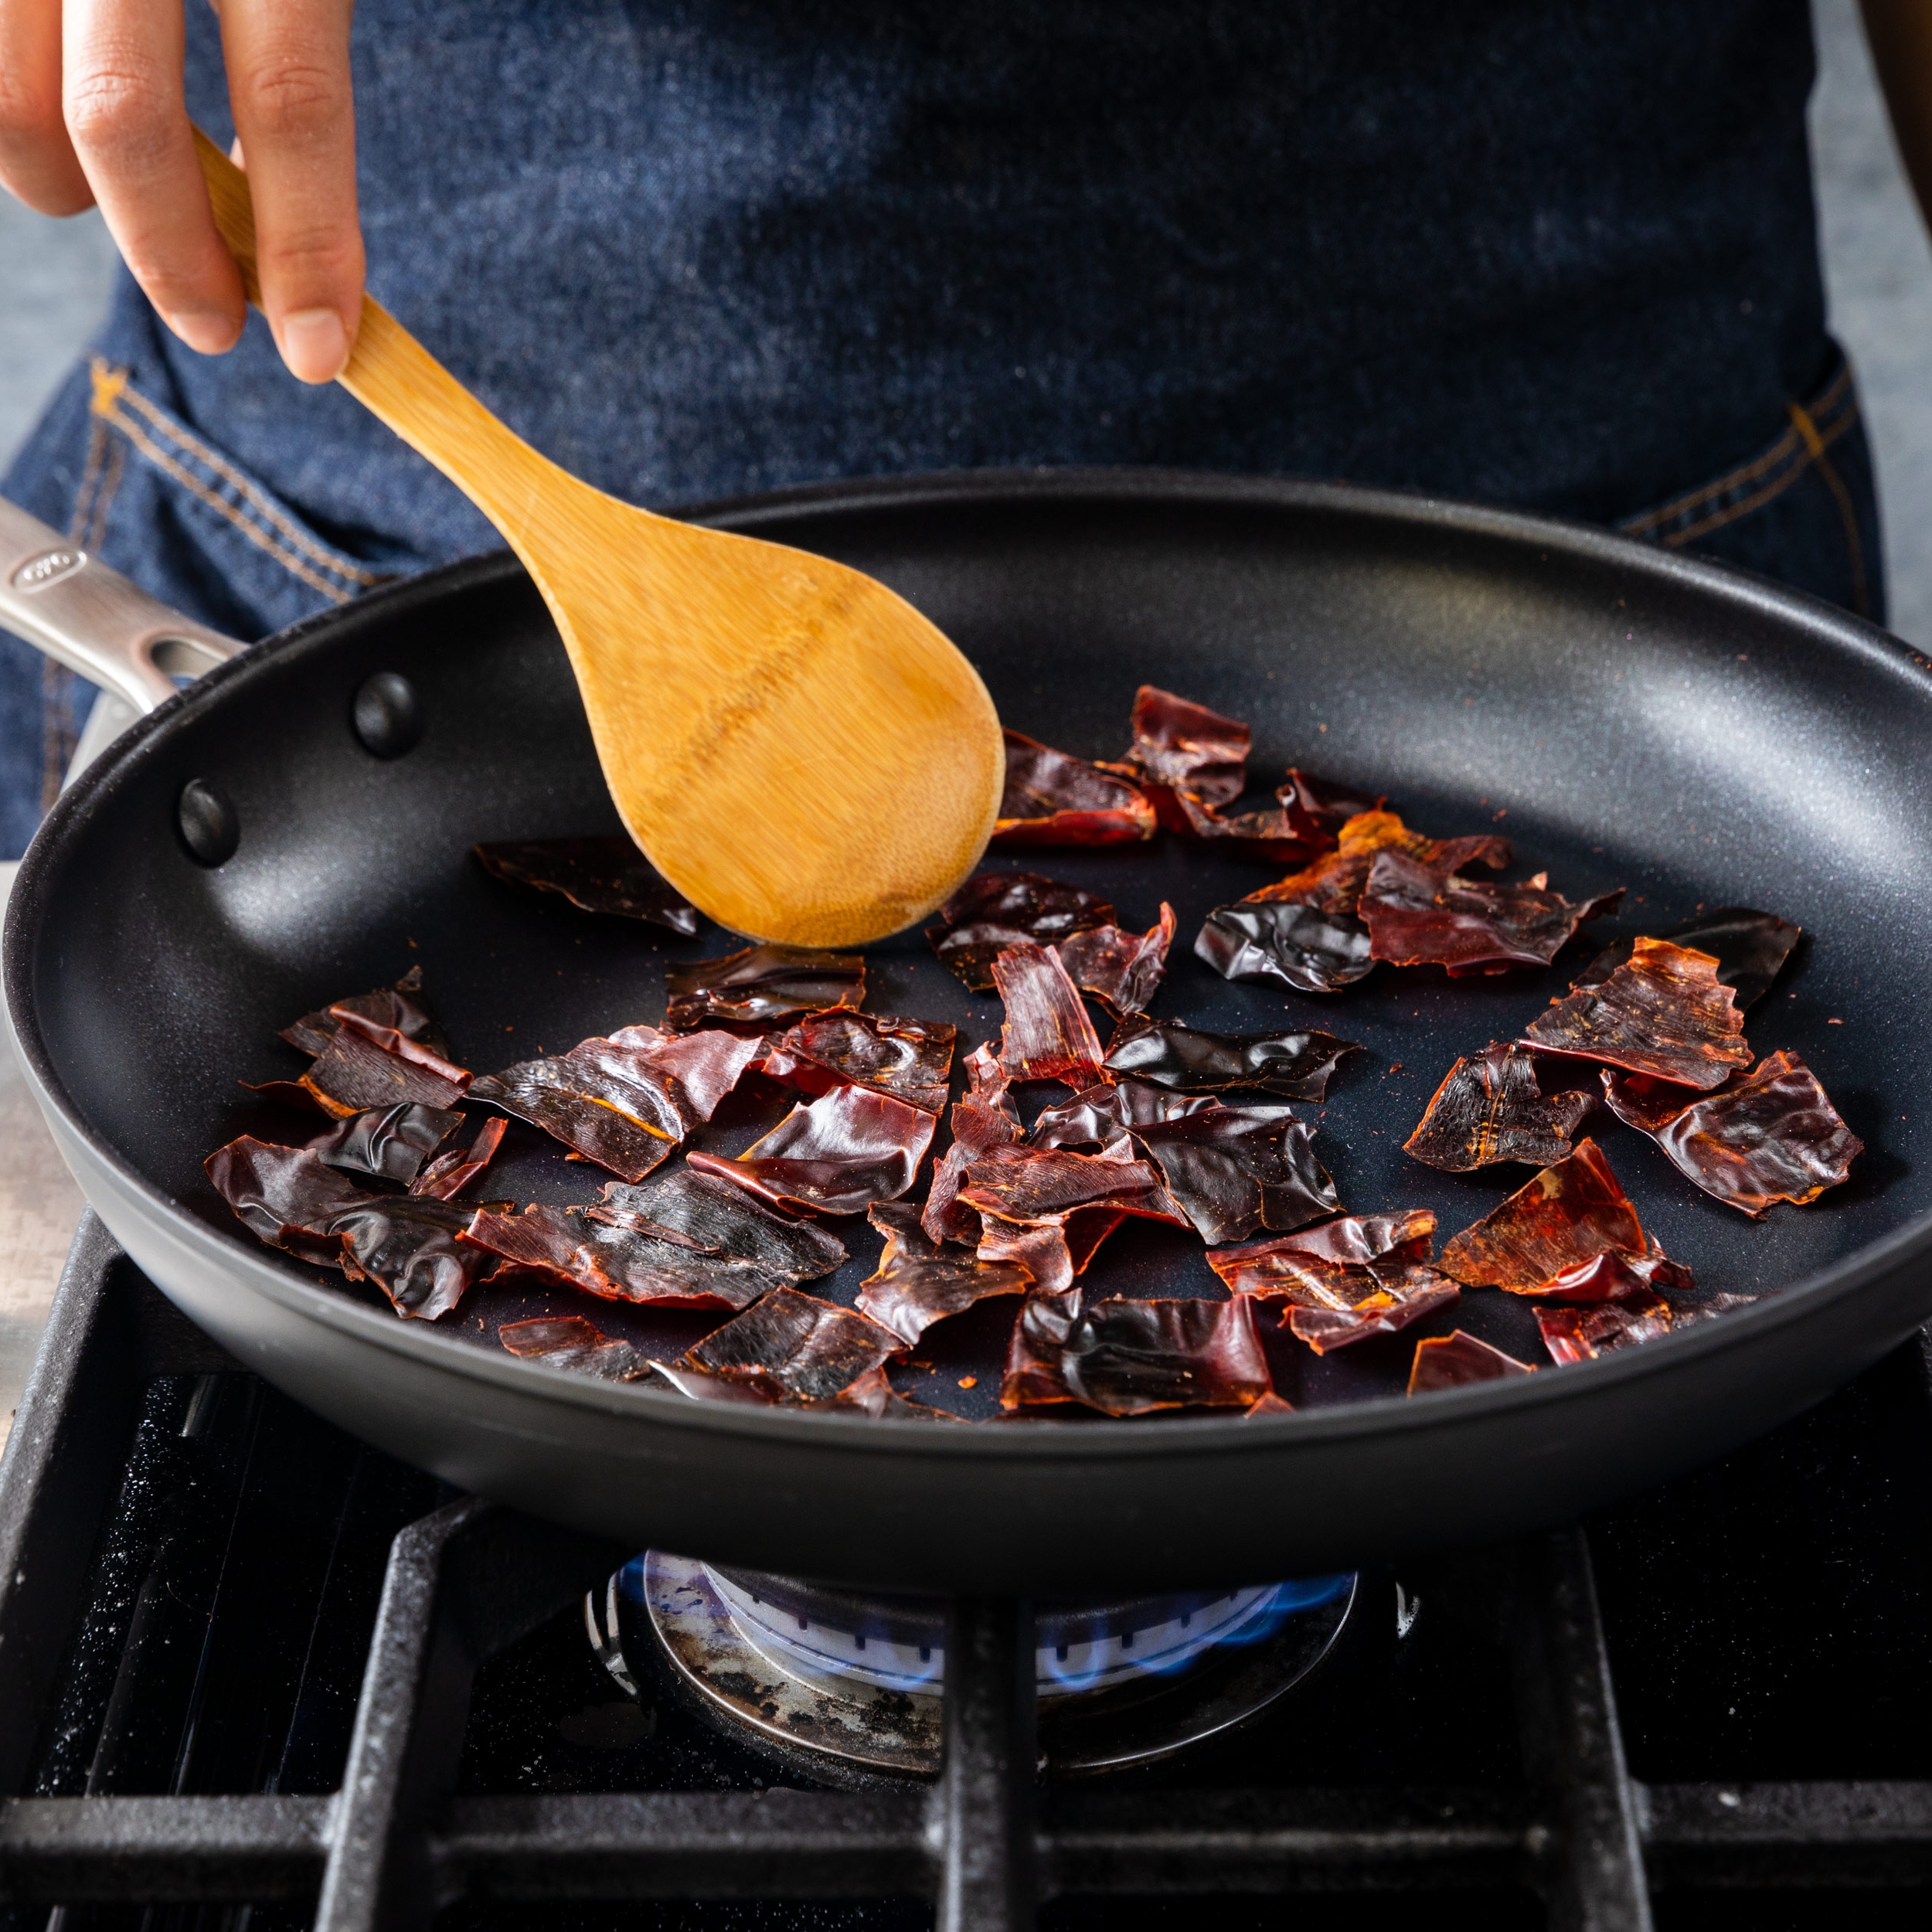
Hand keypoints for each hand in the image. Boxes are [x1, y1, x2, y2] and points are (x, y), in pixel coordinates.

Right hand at [0, 0, 362, 382]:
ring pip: (7, 100)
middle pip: (120, 117)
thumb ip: (287, 70)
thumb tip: (257, 226)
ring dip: (51, 179)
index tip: (318, 352)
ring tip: (94, 191)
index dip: (307, 245)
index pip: (293, 105)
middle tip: (213, 326)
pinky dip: (10, 122)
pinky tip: (47, 131)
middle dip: (166, 253)